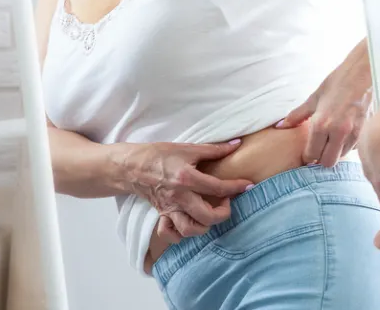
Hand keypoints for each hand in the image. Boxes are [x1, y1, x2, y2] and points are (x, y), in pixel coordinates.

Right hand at [119, 140, 253, 239]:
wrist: (131, 166)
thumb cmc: (159, 155)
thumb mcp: (188, 148)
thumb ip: (214, 150)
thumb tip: (237, 145)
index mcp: (186, 178)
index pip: (218, 188)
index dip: (236, 187)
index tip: (247, 185)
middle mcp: (179, 197)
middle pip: (207, 216)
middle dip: (223, 213)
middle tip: (226, 201)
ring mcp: (169, 208)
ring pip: (190, 230)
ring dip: (204, 226)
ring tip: (210, 213)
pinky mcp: (162, 214)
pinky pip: (171, 233)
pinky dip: (181, 234)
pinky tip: (190, 223)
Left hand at [275, 40, 372, 166]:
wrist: (363, 72)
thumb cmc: (338, 82)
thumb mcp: (315, 98)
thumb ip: (298, 115)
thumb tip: (281, 126)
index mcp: (322, 124)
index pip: (312, 155)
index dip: (308, 156)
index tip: (307, 153)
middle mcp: (337, 132)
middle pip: (327, 162)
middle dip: (321, 159)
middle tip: (319, 149)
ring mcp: (353, 133)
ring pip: (341, 157)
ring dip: (335, 152)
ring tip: (331, 141)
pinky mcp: (364, 131)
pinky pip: (353, 148)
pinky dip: (346, 146)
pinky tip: (343, 135)